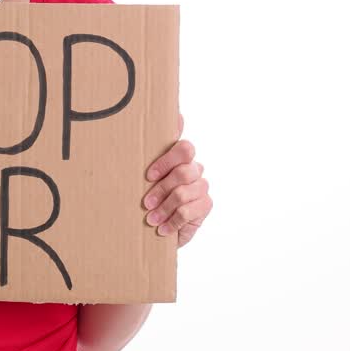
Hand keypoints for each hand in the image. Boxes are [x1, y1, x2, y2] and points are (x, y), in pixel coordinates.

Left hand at [142, 113, 211, 247]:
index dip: (167, 161)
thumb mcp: (144, 178)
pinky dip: (171, 222)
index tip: (148, 176)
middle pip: (183, 172)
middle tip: (146, 203)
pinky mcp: (205, 205)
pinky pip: (187, 212)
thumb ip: (149, 154)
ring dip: (164, 208)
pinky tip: (162, 229)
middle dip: (161, 189)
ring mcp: (202, 186)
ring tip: (150, 219)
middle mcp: (194, 168)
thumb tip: (166, 121)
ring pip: (183, 193)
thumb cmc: (150, 196)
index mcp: (180, 157)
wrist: (157, 227)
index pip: (185, 148)